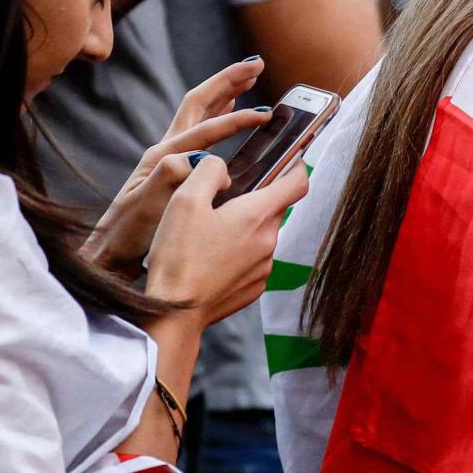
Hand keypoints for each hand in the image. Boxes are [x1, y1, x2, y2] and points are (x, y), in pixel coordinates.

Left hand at [85, 57, 269, 274]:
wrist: (112, 250)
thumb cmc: (130, 233)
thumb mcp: (148, 207)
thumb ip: (169, 178)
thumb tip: (194, 160)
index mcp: (164, 156)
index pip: (205, 128)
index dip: (235, 120)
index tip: (264, 116)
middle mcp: (166, 149)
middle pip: (199, 102)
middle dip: (227, 80)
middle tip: (256, 64)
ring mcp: (168, 155)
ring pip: (199, 111)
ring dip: (224, 91)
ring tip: (248, 77)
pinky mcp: (172, 166)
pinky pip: (200, 128)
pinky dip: (218, 112)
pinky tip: (229, 110)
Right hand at [145, 156, 310, 322]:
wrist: (176, 312)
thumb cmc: (178, 256)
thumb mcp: (185, 200)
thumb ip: (208, 171)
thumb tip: (220, 166)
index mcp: (256, 216)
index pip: (297, 184)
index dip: (297, 167)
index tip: (292, 160)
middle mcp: (268, 242)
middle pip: (275, 209)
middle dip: (258, 198)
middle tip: (228, 197)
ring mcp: (264, 267)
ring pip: (263, 235)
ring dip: (246, 227)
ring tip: (212, 230)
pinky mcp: (254, 287)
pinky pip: (254, 260)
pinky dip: (240, 252)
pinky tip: (213, 256)